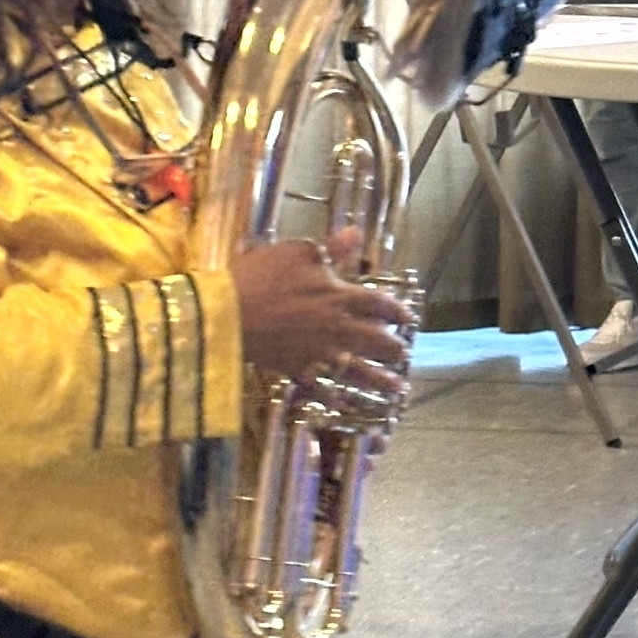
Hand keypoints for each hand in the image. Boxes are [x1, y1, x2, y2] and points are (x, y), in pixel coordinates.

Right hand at [230, 226, 414, 398]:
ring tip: (396, 387)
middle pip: (376, 341)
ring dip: (380, 380)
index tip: (408, 318)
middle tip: (403, 353)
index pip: (379, 305)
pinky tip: (345, 404)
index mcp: (340, 296)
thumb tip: (357, 233)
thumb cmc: (261, 276)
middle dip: (394, 348)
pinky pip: (323, 388)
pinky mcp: (298, 369)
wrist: (229, 312)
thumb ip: (331, 247)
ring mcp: (319, 352)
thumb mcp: (297, 252)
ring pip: (358, 370)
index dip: (397, 311)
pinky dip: (335, 398)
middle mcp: (338, 328)